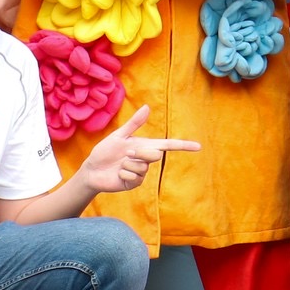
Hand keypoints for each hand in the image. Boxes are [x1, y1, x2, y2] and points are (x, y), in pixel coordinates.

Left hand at [75, 106, 201, 195]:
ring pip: (143, 167)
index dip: (184, 146)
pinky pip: (135, 177)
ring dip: (128, 165)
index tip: (198, 146)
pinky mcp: (134, 183)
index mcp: (145, 145)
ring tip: (119, 165)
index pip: (168, 145)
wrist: (91, 170)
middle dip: (141, 153)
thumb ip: (134, 123)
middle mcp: (146, 159)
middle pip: (155, 155)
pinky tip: (118, 174)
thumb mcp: (119, 136)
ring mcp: (141, 172)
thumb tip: (147, 106)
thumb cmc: (104, 151)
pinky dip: (124, 174)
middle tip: (126, 153)